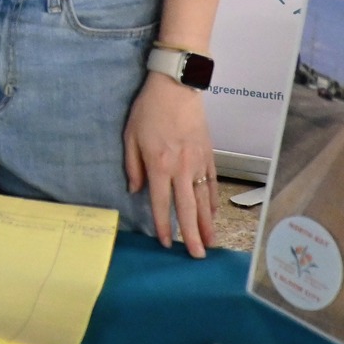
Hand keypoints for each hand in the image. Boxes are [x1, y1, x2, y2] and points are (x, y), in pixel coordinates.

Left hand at [124, 72, 215, 257]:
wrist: (176, 87)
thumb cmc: (149, 110)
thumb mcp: (130, 136)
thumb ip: (132, 166)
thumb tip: (136, 191)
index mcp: (159, 165)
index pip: (161, 203)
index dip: (163, 226)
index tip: (165, 243)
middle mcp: (180, 168)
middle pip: (187, 208)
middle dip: (192, 235)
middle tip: (197, 256)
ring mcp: (198, 163)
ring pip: (204, 200)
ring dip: (207, 224)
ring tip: (210, 243)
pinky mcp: (209, 155)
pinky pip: (212, 183)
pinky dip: (213, 201)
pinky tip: (212, 215)